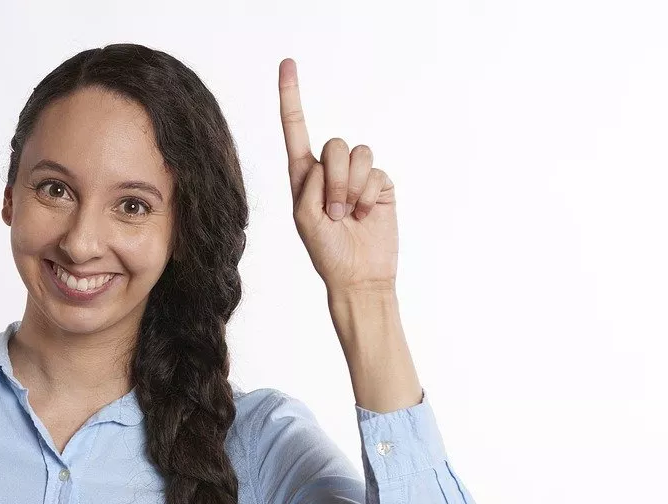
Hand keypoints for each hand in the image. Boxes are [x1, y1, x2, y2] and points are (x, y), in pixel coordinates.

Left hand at [278, 58, 398, 296]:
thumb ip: (309, 185)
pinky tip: (366, 216)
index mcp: (303, 177)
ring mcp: (356, 177)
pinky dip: (369, 196)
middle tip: (334, 212)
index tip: (288, 63)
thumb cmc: (326, 252)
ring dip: (352, 188)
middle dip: (336, 179)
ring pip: (358, 154)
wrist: (359, 276)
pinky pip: (376, 172)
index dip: (291, 97)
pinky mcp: (379, 185)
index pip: (295, 130)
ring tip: (348, 215)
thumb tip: (329, 163)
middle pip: (334, 144)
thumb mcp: (303, 219)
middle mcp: (329, 171)